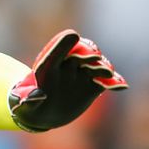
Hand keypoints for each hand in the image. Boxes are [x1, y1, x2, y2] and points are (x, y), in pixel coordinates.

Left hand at [9, 29, 126, 131]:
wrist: (46, 112)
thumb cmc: (31, 105)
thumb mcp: (26, 104)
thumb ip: (29, 99)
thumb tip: (30, 98)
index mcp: (48, 67)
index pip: (55, 52)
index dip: (63, 45)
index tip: (74, 36)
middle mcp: (67, 67)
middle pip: (79, 56)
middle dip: (87, 56)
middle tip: (94, 58)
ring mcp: (82, 75)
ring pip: (94, 67)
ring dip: (102, 68)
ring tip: (108, 74)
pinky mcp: (93, 86)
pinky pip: (105, 83)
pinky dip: (114, 83)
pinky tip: (121, 86)